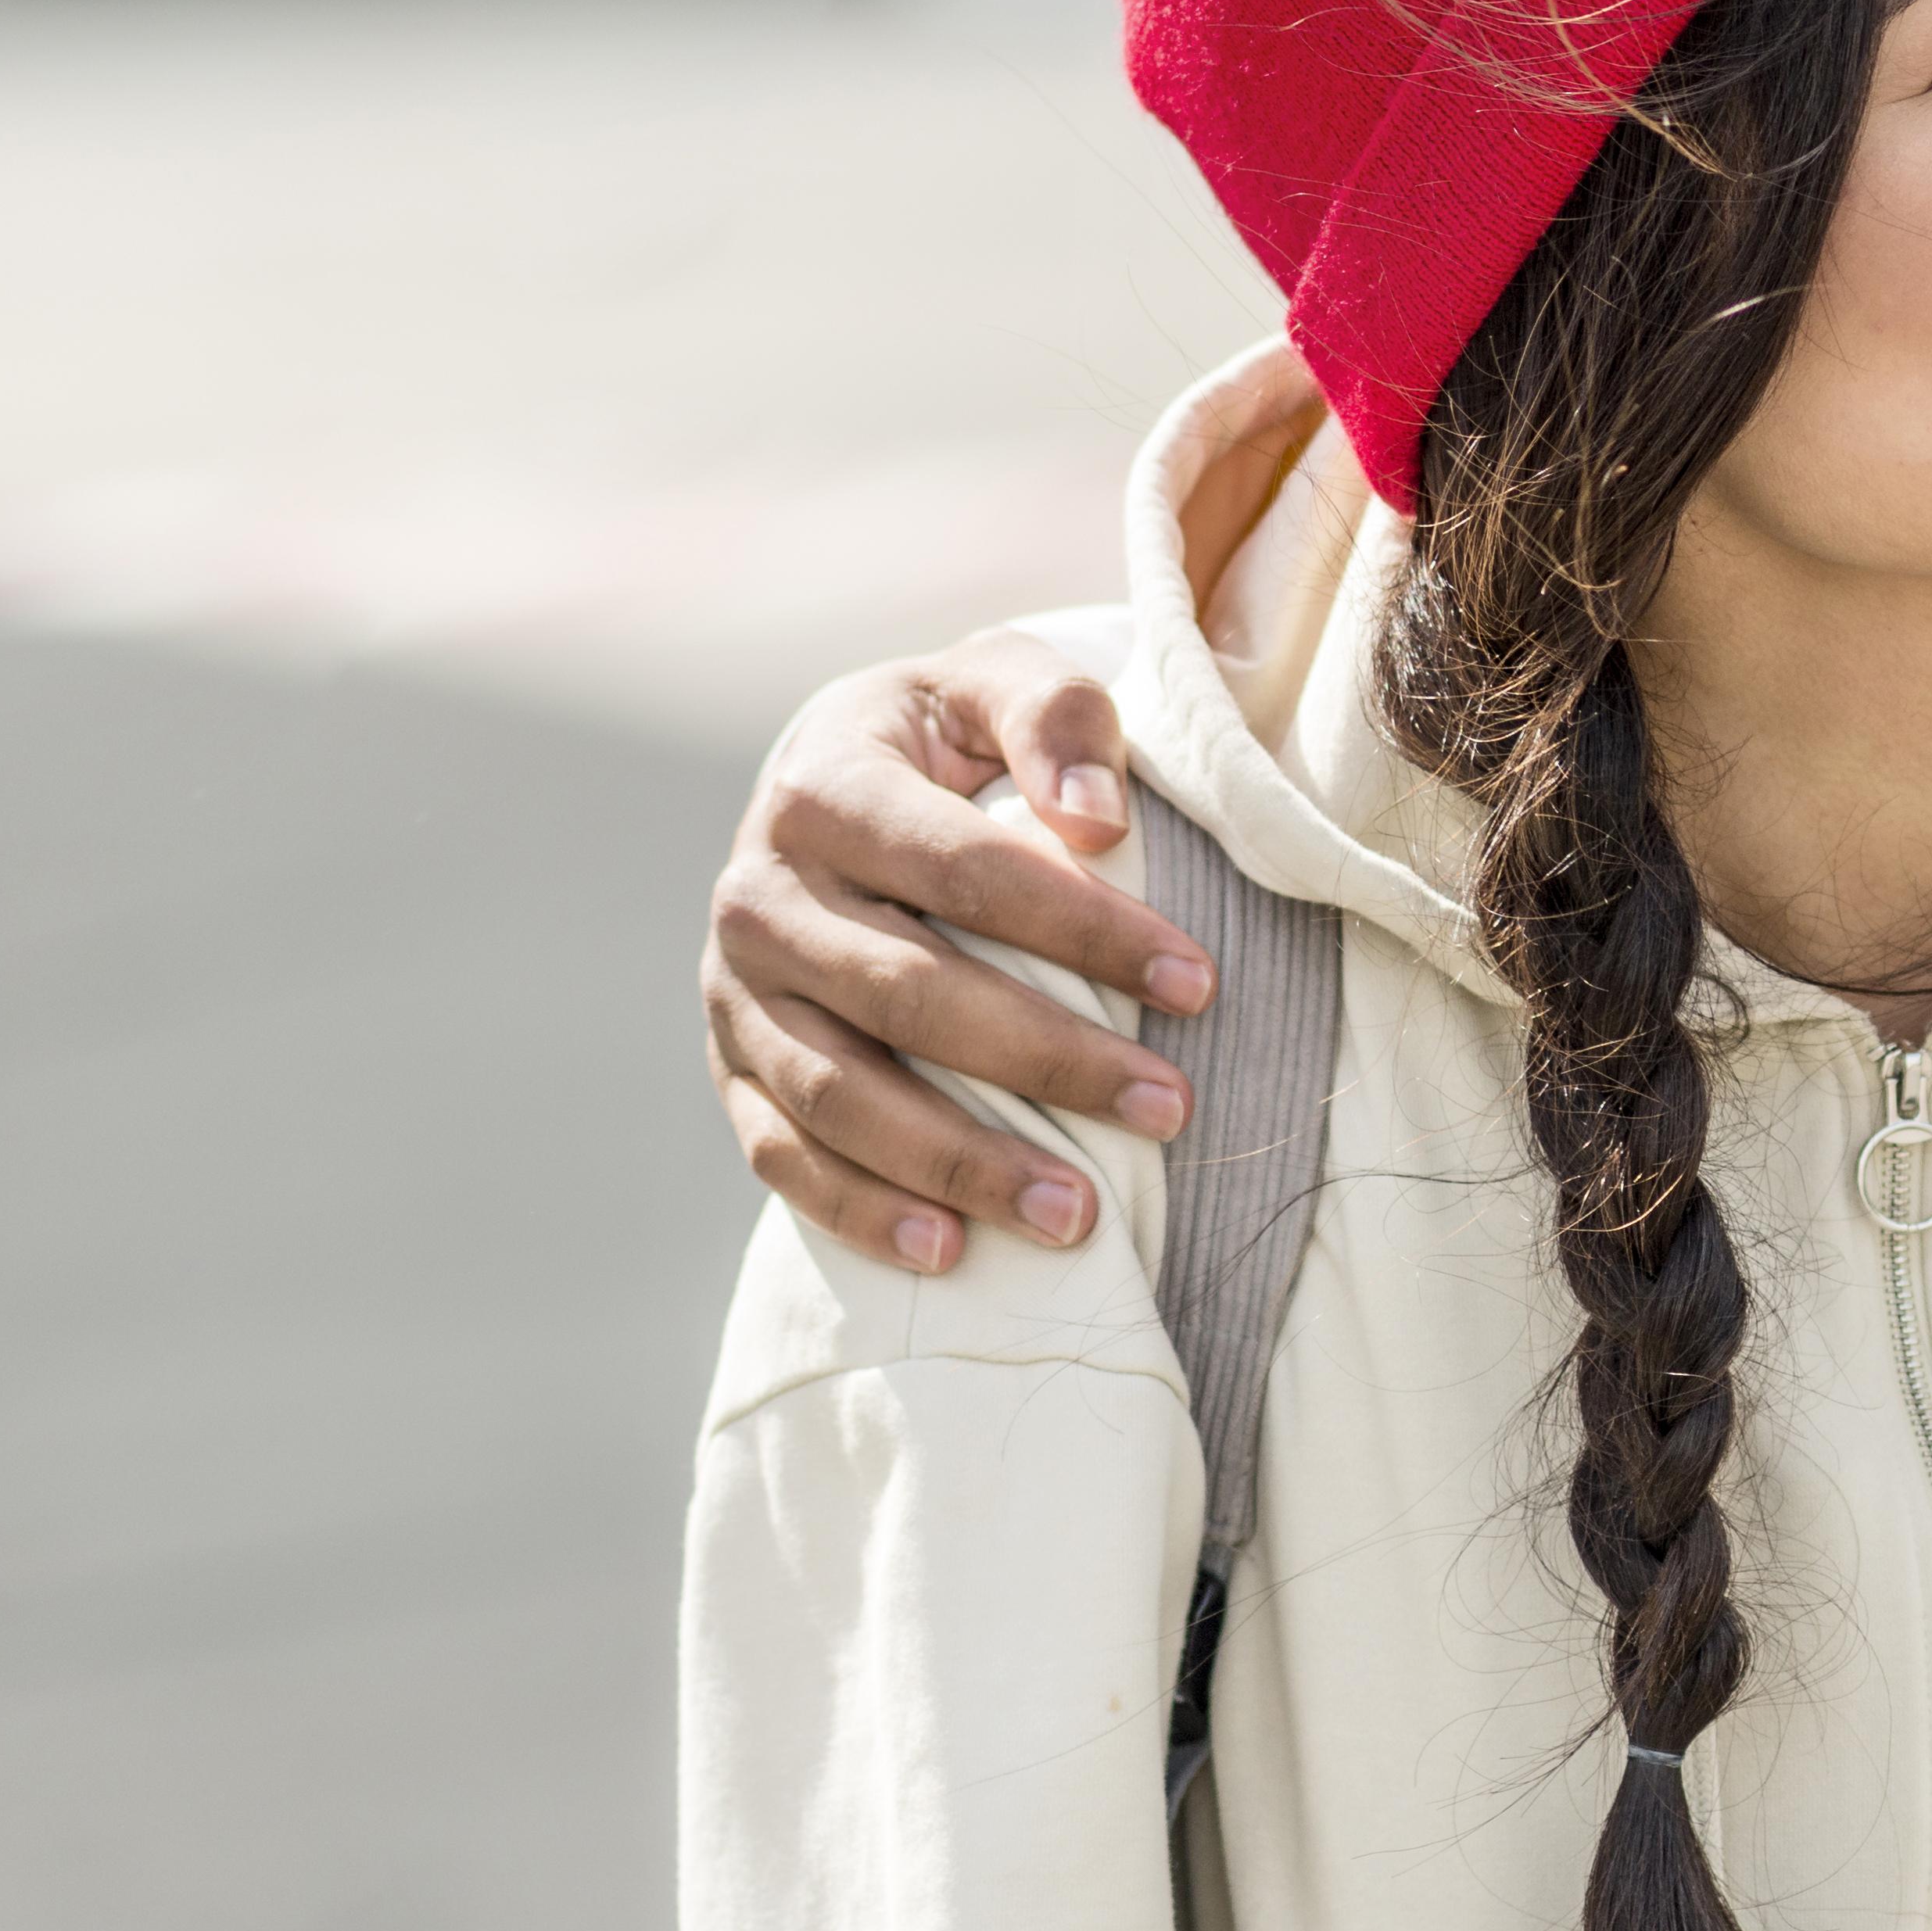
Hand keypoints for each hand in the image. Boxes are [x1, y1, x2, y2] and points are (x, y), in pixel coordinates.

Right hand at [702, 631, 1218, 1272]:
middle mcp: (756, 893)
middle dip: (1048, 1059)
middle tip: (1173, 1109)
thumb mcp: (1000, 681)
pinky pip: (781, 1152)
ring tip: (1079, 1217)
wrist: (844, 772)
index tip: (1200, 983)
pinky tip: (950, 1250)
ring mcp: (732, 990)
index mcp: (821, 786)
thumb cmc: (952, 734)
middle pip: (908, 993)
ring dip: (959, 1161)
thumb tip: (1098, 820)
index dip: (1085, 929)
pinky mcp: (731, 1064)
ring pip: (840, 1093)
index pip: (963, 868)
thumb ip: (1055, 717)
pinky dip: (859, 1209)